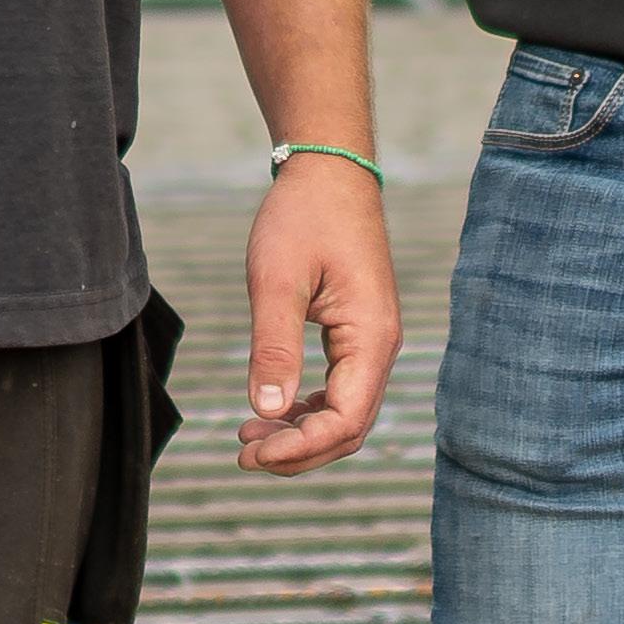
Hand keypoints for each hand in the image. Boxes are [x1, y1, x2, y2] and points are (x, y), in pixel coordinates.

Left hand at [237, 156, 399, 476]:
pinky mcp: (358, 332)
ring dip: (301, 434)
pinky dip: (307, 410)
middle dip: (298, 450)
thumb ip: (273, 347)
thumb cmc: (302, 217)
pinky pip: (341, 389)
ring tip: (248, 436)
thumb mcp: (276, 280)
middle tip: (242, 453)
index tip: (250, 452)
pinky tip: (271, 409)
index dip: (300, 448)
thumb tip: (266, 412)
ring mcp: (372, 340)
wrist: (329, 171)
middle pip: (350, 428)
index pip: (346, 420)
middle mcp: (381, 346)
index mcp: (371, 337)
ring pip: (346, 413)